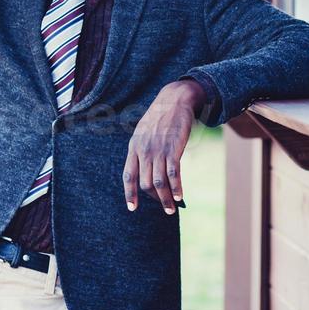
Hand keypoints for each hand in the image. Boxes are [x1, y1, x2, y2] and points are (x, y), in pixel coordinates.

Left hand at [121, 79, 205, 214]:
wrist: (174, 100)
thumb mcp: (143, 132)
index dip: (130, 193)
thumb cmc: (160, 117)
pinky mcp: (173, 149)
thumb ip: (143, 150)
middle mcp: (144, 151)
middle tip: (164, 206)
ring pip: (159, 183)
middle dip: (154, 199)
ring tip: (171, 209)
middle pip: (145, 183)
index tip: (133, 208)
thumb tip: (149, 172)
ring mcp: (158, 150)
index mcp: (134, 147)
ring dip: (165, 199)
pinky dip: (176, 188)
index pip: (128, 176)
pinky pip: (173, 174)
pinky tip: (180, 197)